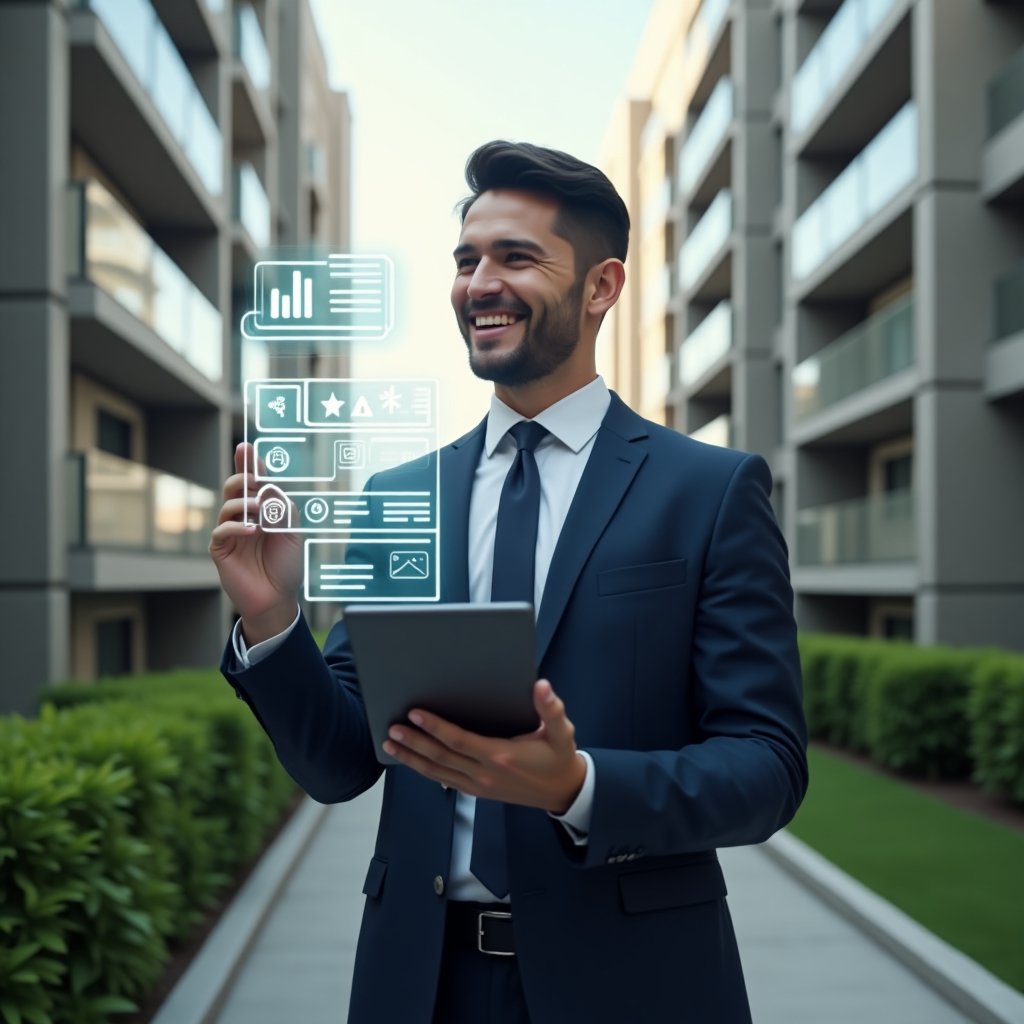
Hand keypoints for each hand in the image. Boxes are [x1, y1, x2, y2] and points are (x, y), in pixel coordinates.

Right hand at [209, 442, 302, 643]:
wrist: (278, 598)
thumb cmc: (286, 566)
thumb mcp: (293, 533)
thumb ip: (283, 510)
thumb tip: (268, 491)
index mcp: (262, 511)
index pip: (254, 483)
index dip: (249, 464)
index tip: (246, 447)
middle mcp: (244, 518)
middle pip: (235, 488)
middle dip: (241, 476)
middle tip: (251, 477)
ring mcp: (231, 533)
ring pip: (228, 506)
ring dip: (244, 503)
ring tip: (259, 510)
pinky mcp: (221, 550)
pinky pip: (222, 530)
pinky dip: (236, 526)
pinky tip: (251, 529)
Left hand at [383, 679, 586, 813]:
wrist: (563, 792)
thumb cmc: (559, 758)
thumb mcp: (562, 731)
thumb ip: (551, 708)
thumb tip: (541, 686)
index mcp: (501, 756)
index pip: (459, 740)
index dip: (435, 727)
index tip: (415, 713)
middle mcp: (485, 774)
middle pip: (441, 756)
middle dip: (414, 742)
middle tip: (392, 728)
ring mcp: (478, 785)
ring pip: (437, 772)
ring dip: (412, 758)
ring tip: (390, 744)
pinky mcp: (477, 791)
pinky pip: (444, 780)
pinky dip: (424, 769)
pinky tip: (411, 760)